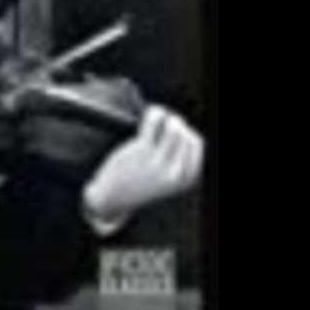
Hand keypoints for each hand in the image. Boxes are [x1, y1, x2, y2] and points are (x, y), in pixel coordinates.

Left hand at [83, 105, 203, 221]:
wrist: (113, 198)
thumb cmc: (139, 184)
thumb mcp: (167, 180)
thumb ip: (179, 162)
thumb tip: (185, 130)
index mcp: (185, 179)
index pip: (197, 145)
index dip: (187, 133)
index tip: (177, 130)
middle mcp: (175, 172)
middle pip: (185, 134)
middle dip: (177, 124)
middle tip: (166, 122)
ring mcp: (158, 161)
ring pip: (173, 127)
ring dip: (167, 117)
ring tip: (159, 116)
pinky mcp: (142, 150)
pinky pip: (154, 122)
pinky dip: (155, 112)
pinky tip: (153, 112)